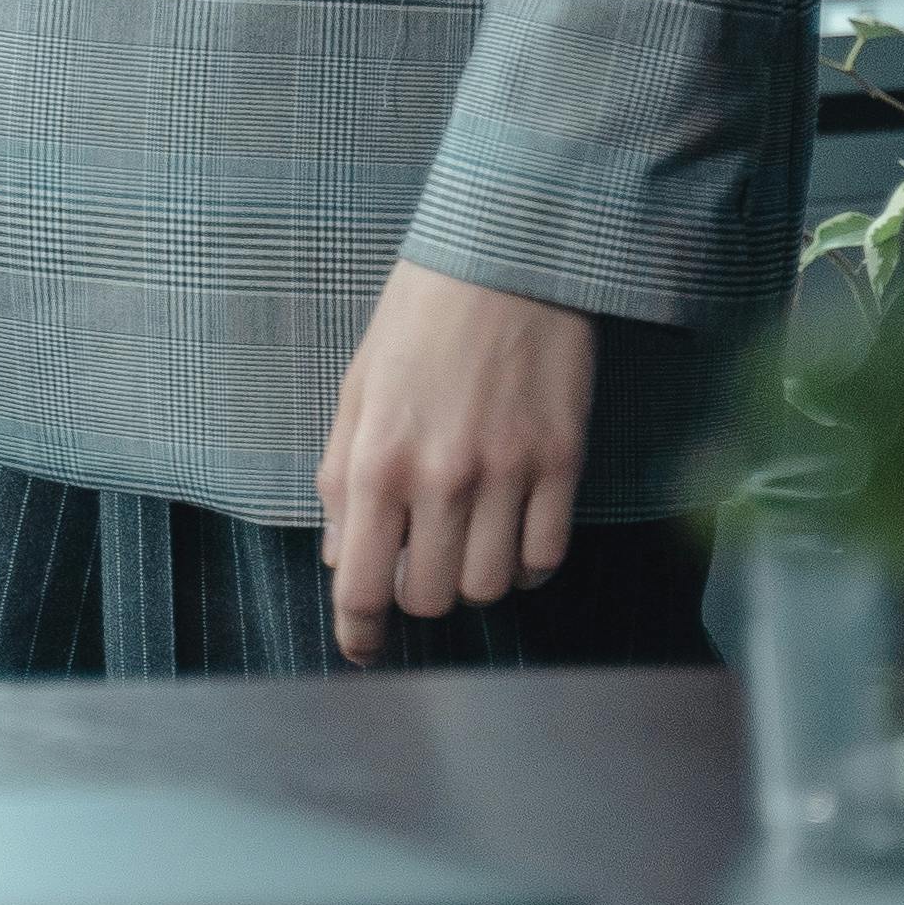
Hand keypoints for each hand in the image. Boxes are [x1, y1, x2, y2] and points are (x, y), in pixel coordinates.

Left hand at [313, 266, 594, 664]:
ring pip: (490, 588)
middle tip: (420, 559)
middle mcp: (439, 478)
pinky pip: (547, 558)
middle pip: (429, 599)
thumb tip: (343, 559)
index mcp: (375, 461)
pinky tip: (517, 532)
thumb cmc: (418, 320)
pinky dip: (529, 563)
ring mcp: (506, 473)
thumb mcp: (357, 392)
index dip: (359, 633)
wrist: (504, 256)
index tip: (364, 649)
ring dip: (474, 579)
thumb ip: (341, 480)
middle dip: (419, 594)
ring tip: (470, 540)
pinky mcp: (562, 462)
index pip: (361, 587)